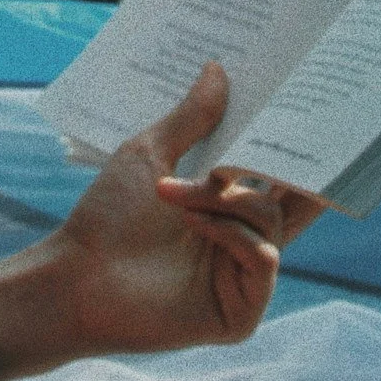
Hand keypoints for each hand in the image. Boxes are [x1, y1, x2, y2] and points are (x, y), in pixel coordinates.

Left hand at [51, 62, 323, 352]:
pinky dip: (233, 235)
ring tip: (181, 192)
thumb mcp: (151, 155)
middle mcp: (242, 239)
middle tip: (302, 129)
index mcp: (226, 204)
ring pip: (270, 221)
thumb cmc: (108, 216)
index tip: (303, 101)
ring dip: (228, 197)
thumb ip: (191, 117)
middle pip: (294, 201)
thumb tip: (217, 68)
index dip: (292, 143)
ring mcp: (243, 276)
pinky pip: (264, 260)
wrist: (78, 274)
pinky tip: (195, 223)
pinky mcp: (240, 311)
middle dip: (296, 164)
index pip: (276, 173)